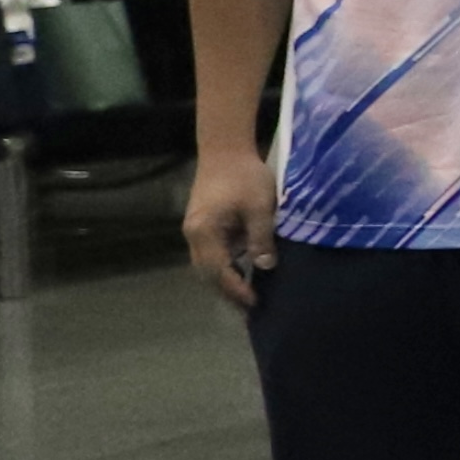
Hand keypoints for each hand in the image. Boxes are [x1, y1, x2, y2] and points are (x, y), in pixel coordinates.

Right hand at [182, 148, 277, 310]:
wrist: (225, 150)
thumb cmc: (245, 176)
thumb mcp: (260, 207)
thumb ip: (261, 238)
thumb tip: (266, 267)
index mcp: (203, 232)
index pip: (217, 271)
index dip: (235, 289)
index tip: (253, 304)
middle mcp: (193, 235)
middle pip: (206, 273)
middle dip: (227, 292)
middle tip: (249, 310)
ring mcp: (195, 231)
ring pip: (206, 265)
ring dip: (223, 281)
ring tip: (245, 298)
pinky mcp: (202, 226)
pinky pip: (210, 254)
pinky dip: (223, 267)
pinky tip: (241, 274)